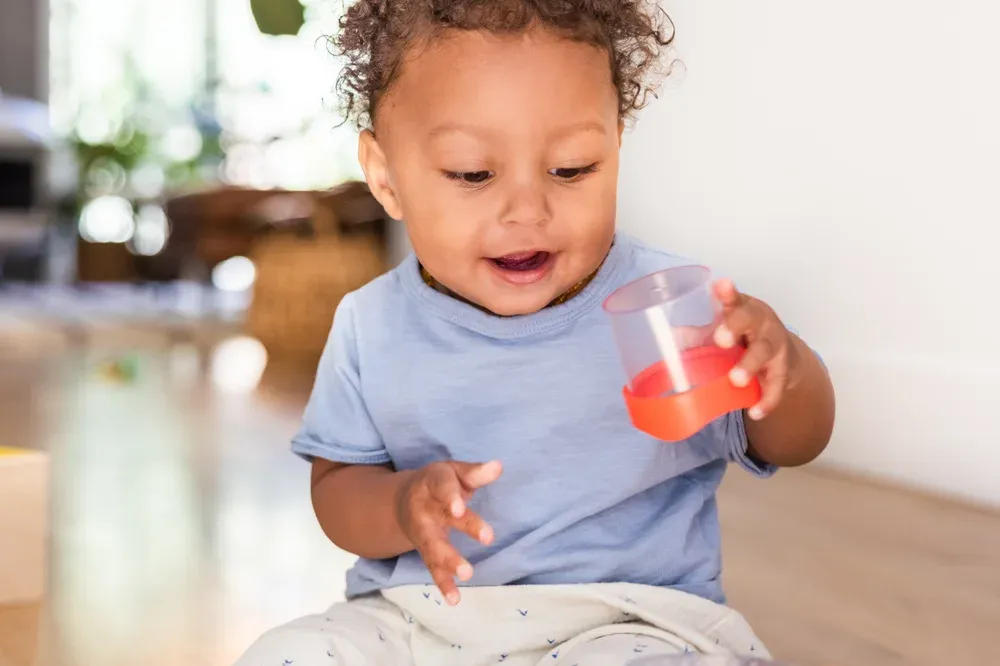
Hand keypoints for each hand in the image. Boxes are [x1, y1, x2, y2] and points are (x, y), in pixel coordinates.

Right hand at [394, 460, 501, 604]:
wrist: (401, 501)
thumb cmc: (438, 483)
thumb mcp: (453, 472)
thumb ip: (474, 473)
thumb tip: (497, 466)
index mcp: (432, 483)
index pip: (442, 486)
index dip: (451, 497)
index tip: (460, 507)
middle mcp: (425, 509)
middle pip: (444, 518)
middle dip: (465, 527)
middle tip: (488, 538)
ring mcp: (423, 532)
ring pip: (435, 547)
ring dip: (450, 561)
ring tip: (467, 574)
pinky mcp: (425, 551)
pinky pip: (433, 568)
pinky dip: (443, 584)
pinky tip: (454, 599)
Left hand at [712, 279, 801, 420]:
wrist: (783, 357)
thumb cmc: (745, 338)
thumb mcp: (724, 331)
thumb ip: (698, 335)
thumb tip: (668, 338)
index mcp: (742, 308)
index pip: (734, 297)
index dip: (728, 293)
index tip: (721, 285)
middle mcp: (761, 322)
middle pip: (752, 319)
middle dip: (735, 327)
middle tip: (720, 340)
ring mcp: (775, 345)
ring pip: (765, 351)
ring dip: (750, 365)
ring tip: (736, 380)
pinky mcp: (783, 370)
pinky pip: (776, 385)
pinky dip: (767, 399)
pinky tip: (755, 411)